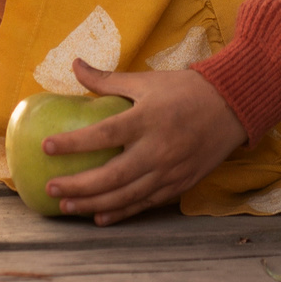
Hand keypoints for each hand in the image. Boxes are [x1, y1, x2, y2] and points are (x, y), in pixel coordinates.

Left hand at [39, 59, 245, 224]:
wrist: (234, 107)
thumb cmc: (186, 90)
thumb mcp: (146, 81)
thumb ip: (107, 79)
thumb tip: (75, 65)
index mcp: (147, 119)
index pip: (103, 135)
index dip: (73, 143)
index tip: (46, 147)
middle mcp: (158, 149)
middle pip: (111, 175)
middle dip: (78, 185)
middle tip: (51, 187)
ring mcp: (170, 171)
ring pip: (126, 195)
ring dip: (94, 204)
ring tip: (66, 206)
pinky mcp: (180, 184)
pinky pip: (146, 204)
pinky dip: (121, 212)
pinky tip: (99, 217)